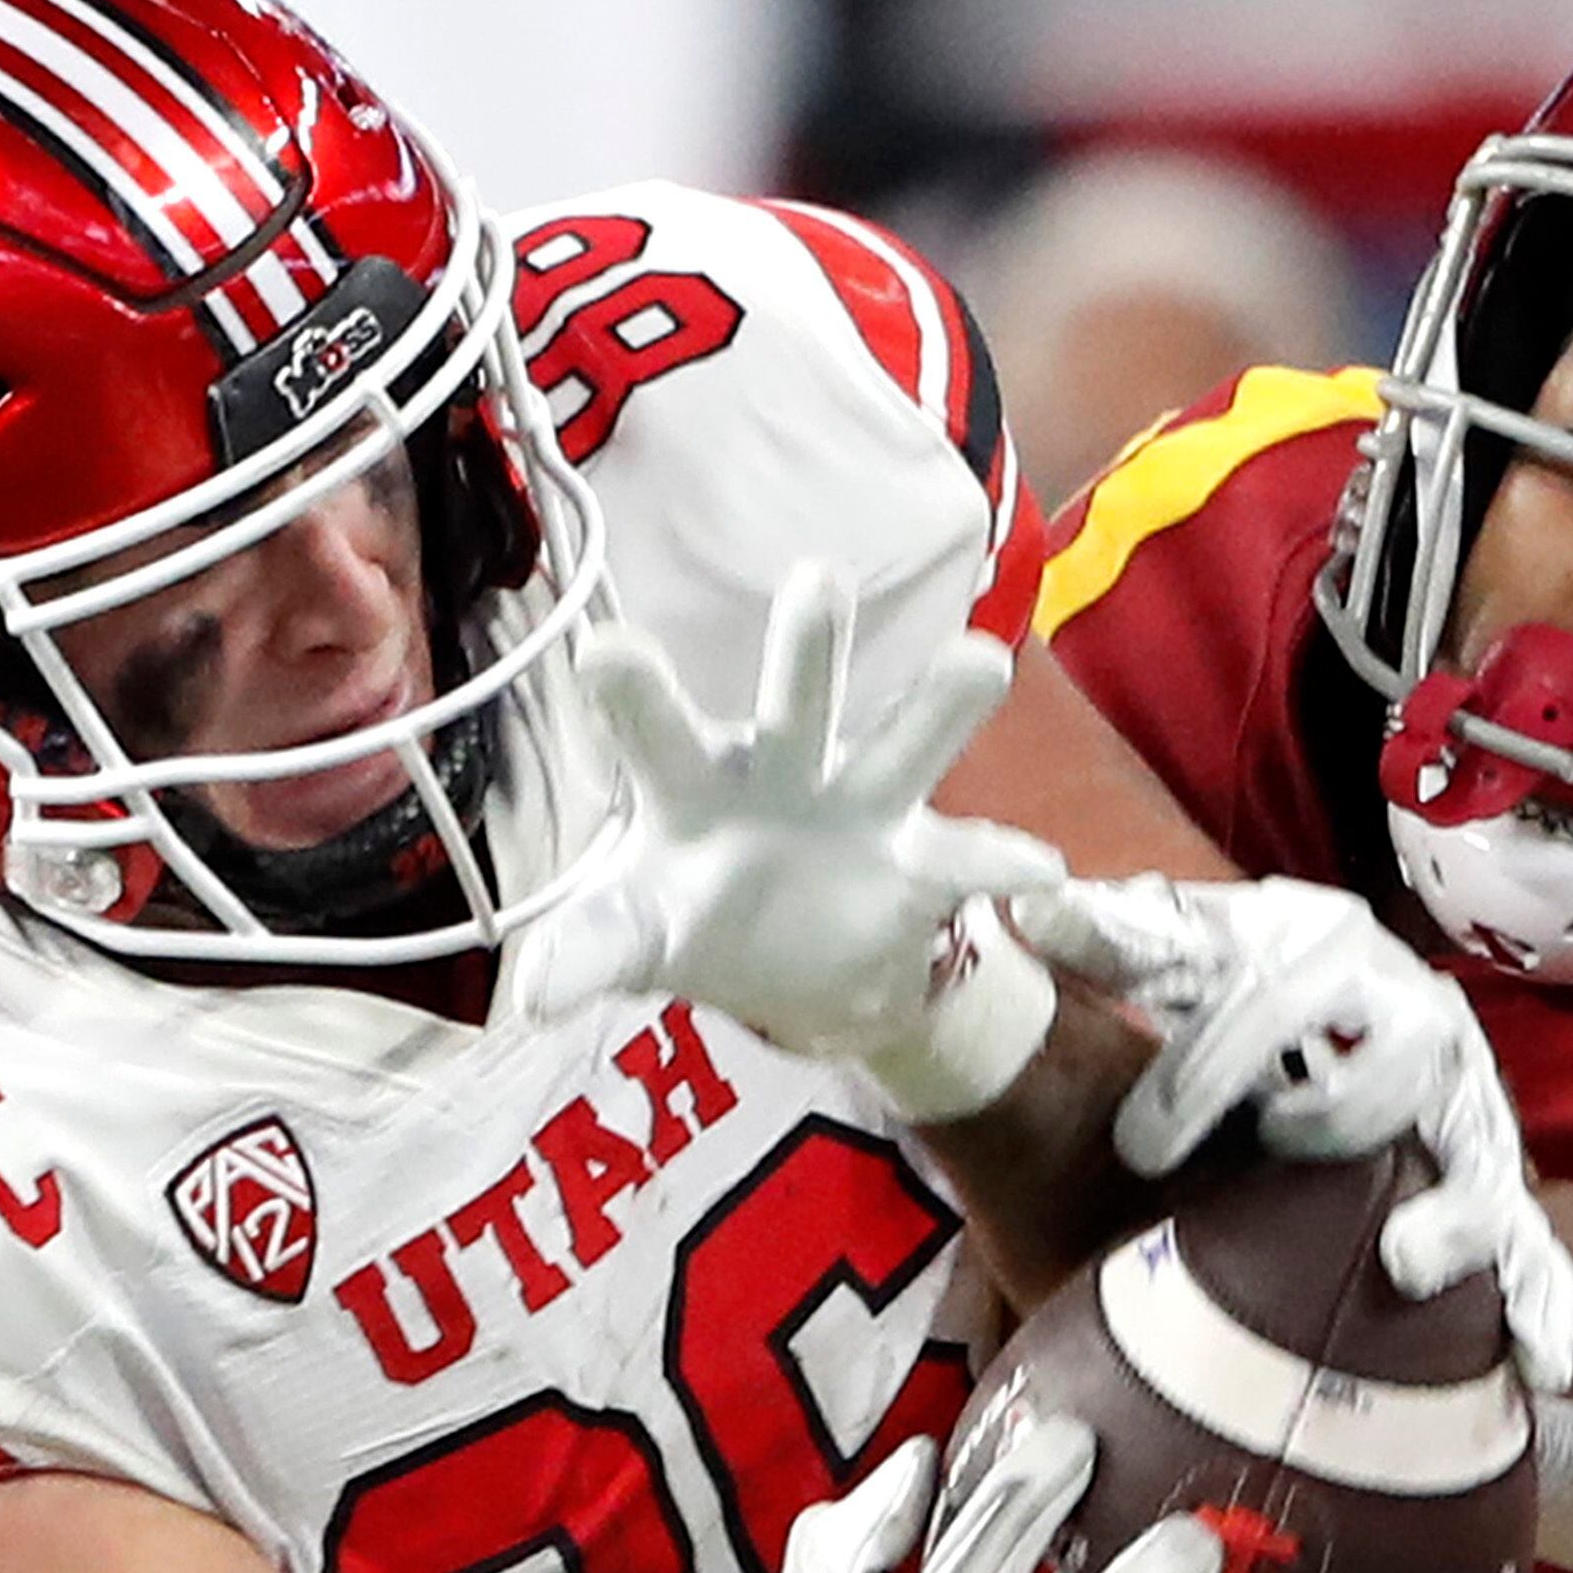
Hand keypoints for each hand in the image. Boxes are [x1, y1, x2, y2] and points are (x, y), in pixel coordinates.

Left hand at [510, 561, 1061, 1115]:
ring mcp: (858, 809)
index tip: (609, 650)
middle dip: (808, 648)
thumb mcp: (635, 936)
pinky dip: (1003, 866)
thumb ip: (591, 950)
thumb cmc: (693, 915)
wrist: (797, 967)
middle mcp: (782, 771)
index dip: (634, 696)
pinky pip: (968, 862)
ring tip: (980, 663)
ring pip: (905, 748)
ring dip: (940, 708)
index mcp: (693, 781)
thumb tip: (530, 996)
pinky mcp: (917, 865)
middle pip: (795, 702)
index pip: (656, 733)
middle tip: (819, 576)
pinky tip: (1042, 871)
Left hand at [1014, 874, 1572, 1388]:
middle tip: (1267, 1160)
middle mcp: (1415, 1021)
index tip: (1140, 1146)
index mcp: (1332, 953)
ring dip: (1452, 1214)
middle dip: (1330, 1119)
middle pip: (1395, 1069)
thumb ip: (1116, 937)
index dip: (1207, 1071)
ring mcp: (1466, 1103)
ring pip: (1481, 1157)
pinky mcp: (1495, 1180)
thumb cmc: (1247, 980)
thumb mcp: (1186, 946)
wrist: (1348, 998)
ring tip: (1405, 1264)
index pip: (1273, 1000)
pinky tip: (1538, 1367)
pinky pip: (1535, 1245)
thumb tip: (1025, 912)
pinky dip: (1540, 1302)